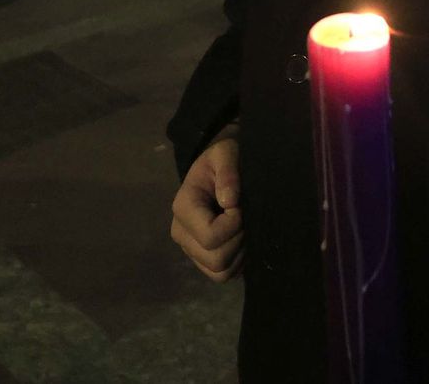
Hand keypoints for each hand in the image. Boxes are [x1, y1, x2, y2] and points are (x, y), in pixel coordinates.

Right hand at [170, 127, 243, 281]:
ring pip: (220, 272)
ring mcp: (191, 249)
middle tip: (246, 219)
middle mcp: (182, 234)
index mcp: (183, 209)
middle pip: (216, 260)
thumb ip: (228, 172)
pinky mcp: (203, 258)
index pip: (210, 236)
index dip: (234, 224)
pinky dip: (238, 262)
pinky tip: (243, 240)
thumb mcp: (226, 153)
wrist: (217, 167)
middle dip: (238, 241)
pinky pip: (223, 274)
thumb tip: (229, 201)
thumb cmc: (222, 159)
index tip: (240, 205)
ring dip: (239, 254)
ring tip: (245, 229)